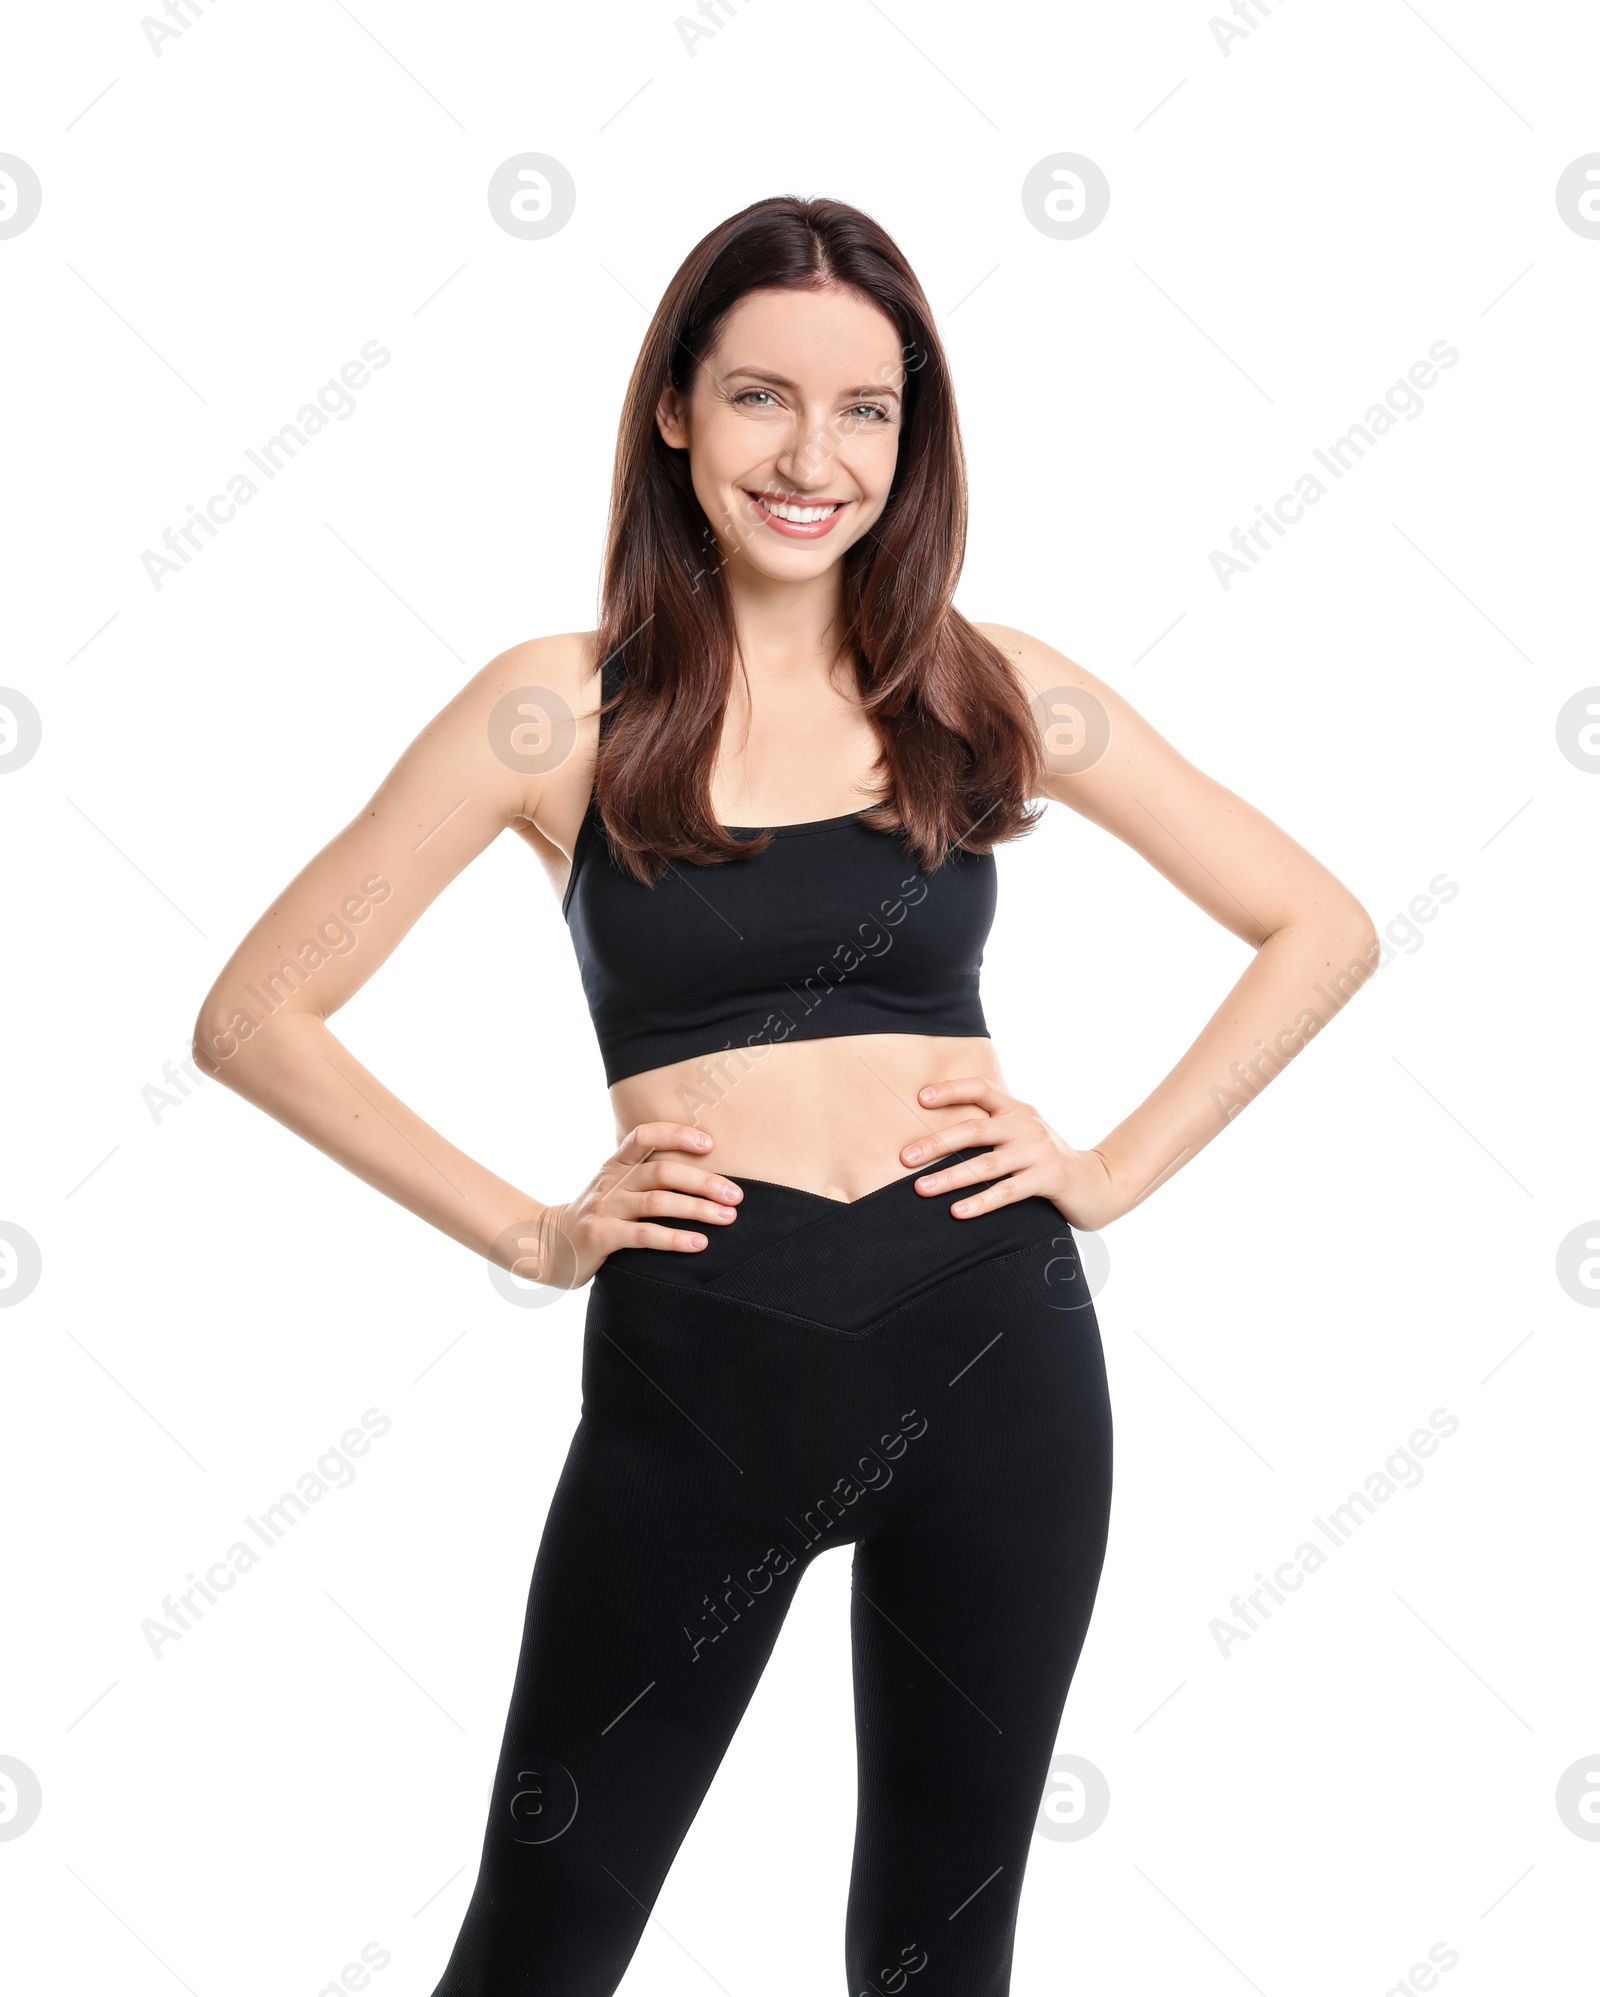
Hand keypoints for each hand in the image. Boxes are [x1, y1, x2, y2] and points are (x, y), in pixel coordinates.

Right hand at [505, 1123, 741, 1289]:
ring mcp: (605, 1208)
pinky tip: (699, 1244)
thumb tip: (703, 1170)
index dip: (677, 1134)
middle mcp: (611, 1181)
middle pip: (663, 1172)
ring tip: (727, 1218)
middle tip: (737, 1195)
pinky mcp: (601, 1236)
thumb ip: (645, 1175)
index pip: (645, 1135)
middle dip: (704, 1182)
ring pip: (658, 1202)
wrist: (549, 1245)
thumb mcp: (615, 1186)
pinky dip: (674, 1238)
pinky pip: (643, 1235)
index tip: (710, 1145)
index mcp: (616, 1163)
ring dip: (698, 1209)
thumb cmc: (598, 1215)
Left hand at [901, 1078, 1123, 1230]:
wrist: (1098, 1182)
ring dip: (950, 1178)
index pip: (981, 1088)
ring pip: (986, 1164)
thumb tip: (937, 1135)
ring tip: (921, 1189)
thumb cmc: (1046, 1160)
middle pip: (975, 1129)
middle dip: (936, 1144)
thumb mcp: (1022, 1135)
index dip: (951, 1090)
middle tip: (905, 1158)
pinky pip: (1008, 1191)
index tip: (920, 1098)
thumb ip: (992, 1129)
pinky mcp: (1049, 1178)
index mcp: (1016, 1109)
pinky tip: (957, 1212)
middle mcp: (1026, 1124)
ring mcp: (1039, 1150)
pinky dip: (981, 1202)